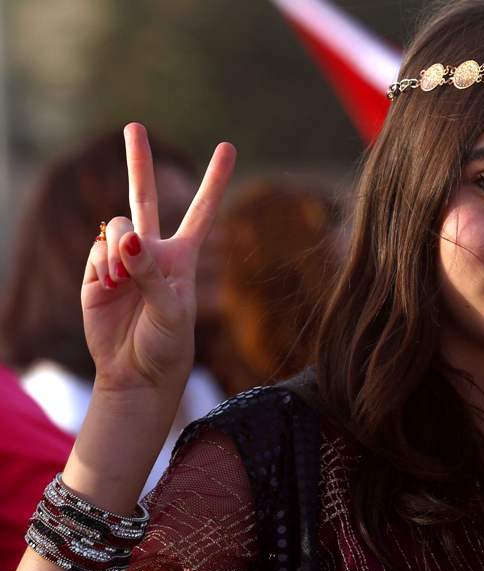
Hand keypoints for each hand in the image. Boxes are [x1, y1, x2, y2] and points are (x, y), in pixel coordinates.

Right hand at [82, 123, 234, 394]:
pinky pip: (96, 251)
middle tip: (133, 126)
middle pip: (145, 196)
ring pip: (116, 226)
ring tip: (123, 283)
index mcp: (183, 256)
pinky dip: (102, 267)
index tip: (228, 146)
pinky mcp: (95, 272)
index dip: (215, 179)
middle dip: (138, 162)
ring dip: (118, 250)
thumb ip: (150, 272)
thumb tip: (126, 237)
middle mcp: (152, 250)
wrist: (136, 371)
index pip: (202, 210)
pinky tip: (108, 288)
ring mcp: (122, 259)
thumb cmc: (167, 343)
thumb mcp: (171, 310)